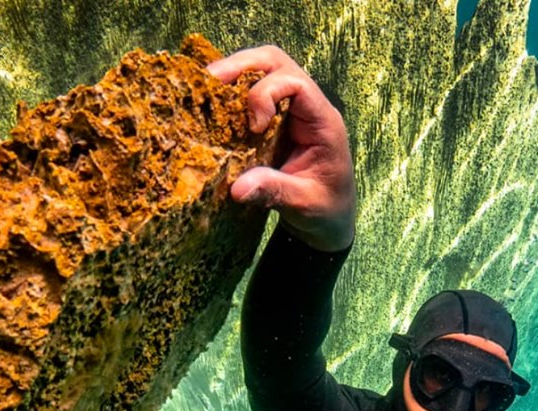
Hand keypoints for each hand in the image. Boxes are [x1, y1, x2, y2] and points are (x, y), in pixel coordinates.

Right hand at [207, 45, 355, 251]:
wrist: (330, 221)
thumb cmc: (325, 210)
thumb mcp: (302, 204)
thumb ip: (274, 191)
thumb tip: (237, 189)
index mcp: (323, 123)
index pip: (297, 83)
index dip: (268, 93)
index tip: (255, 126)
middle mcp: (309, 107)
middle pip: (277, 62)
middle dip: (242, 66)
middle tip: (211, 81)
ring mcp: (293, 110)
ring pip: (264, 69)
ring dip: (234, 73)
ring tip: (207, 88)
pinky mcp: (277, 118)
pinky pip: (255, 89)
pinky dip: (233, 92)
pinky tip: (214, 104)